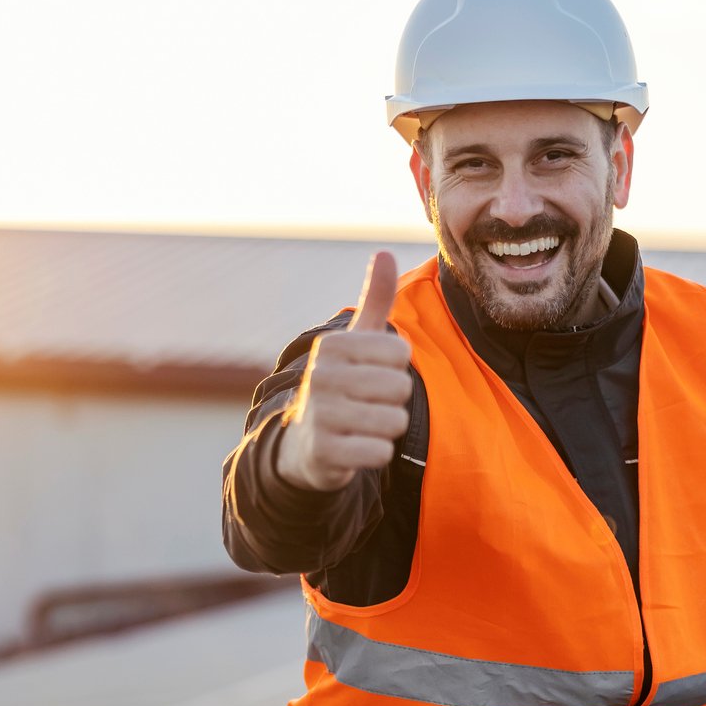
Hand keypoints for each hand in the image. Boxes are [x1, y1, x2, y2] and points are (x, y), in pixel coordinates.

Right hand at [275, 250, 414, 491]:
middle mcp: (320, 375)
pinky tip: (355, 448)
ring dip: (387, 428)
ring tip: (362, 424)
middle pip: (400, 387)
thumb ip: (375, 299)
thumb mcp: (356, 341)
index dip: (395, 368)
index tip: (370, 374)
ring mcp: (319, 415)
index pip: (400, 352)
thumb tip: (383, 252)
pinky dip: (376, 453)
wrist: (304, 443)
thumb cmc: (342, 383)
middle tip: (367, 403)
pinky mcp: (324, 453)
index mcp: (333, 345)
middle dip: (393, 400)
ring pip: (395, 421)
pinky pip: (381, 452)